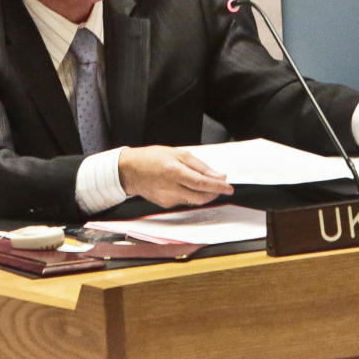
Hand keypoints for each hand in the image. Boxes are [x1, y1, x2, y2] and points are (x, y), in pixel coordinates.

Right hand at [118, 146, 233, 208]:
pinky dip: (189, 194)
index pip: (202, 183)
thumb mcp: (177, 153)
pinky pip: (184, 201)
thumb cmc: (151, 158)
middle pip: (201, 197)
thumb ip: (199, 165)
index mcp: (174, 171)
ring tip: (199, 181)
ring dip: (202, 193)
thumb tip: (218, 175)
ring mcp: (168, 199)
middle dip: (214, 193)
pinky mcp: (166, 205)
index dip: (218, 187)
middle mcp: (171, 188)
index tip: (229, 188)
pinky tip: (183, 185)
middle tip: (220, 186)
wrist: (129, 171)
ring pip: (194, 200)